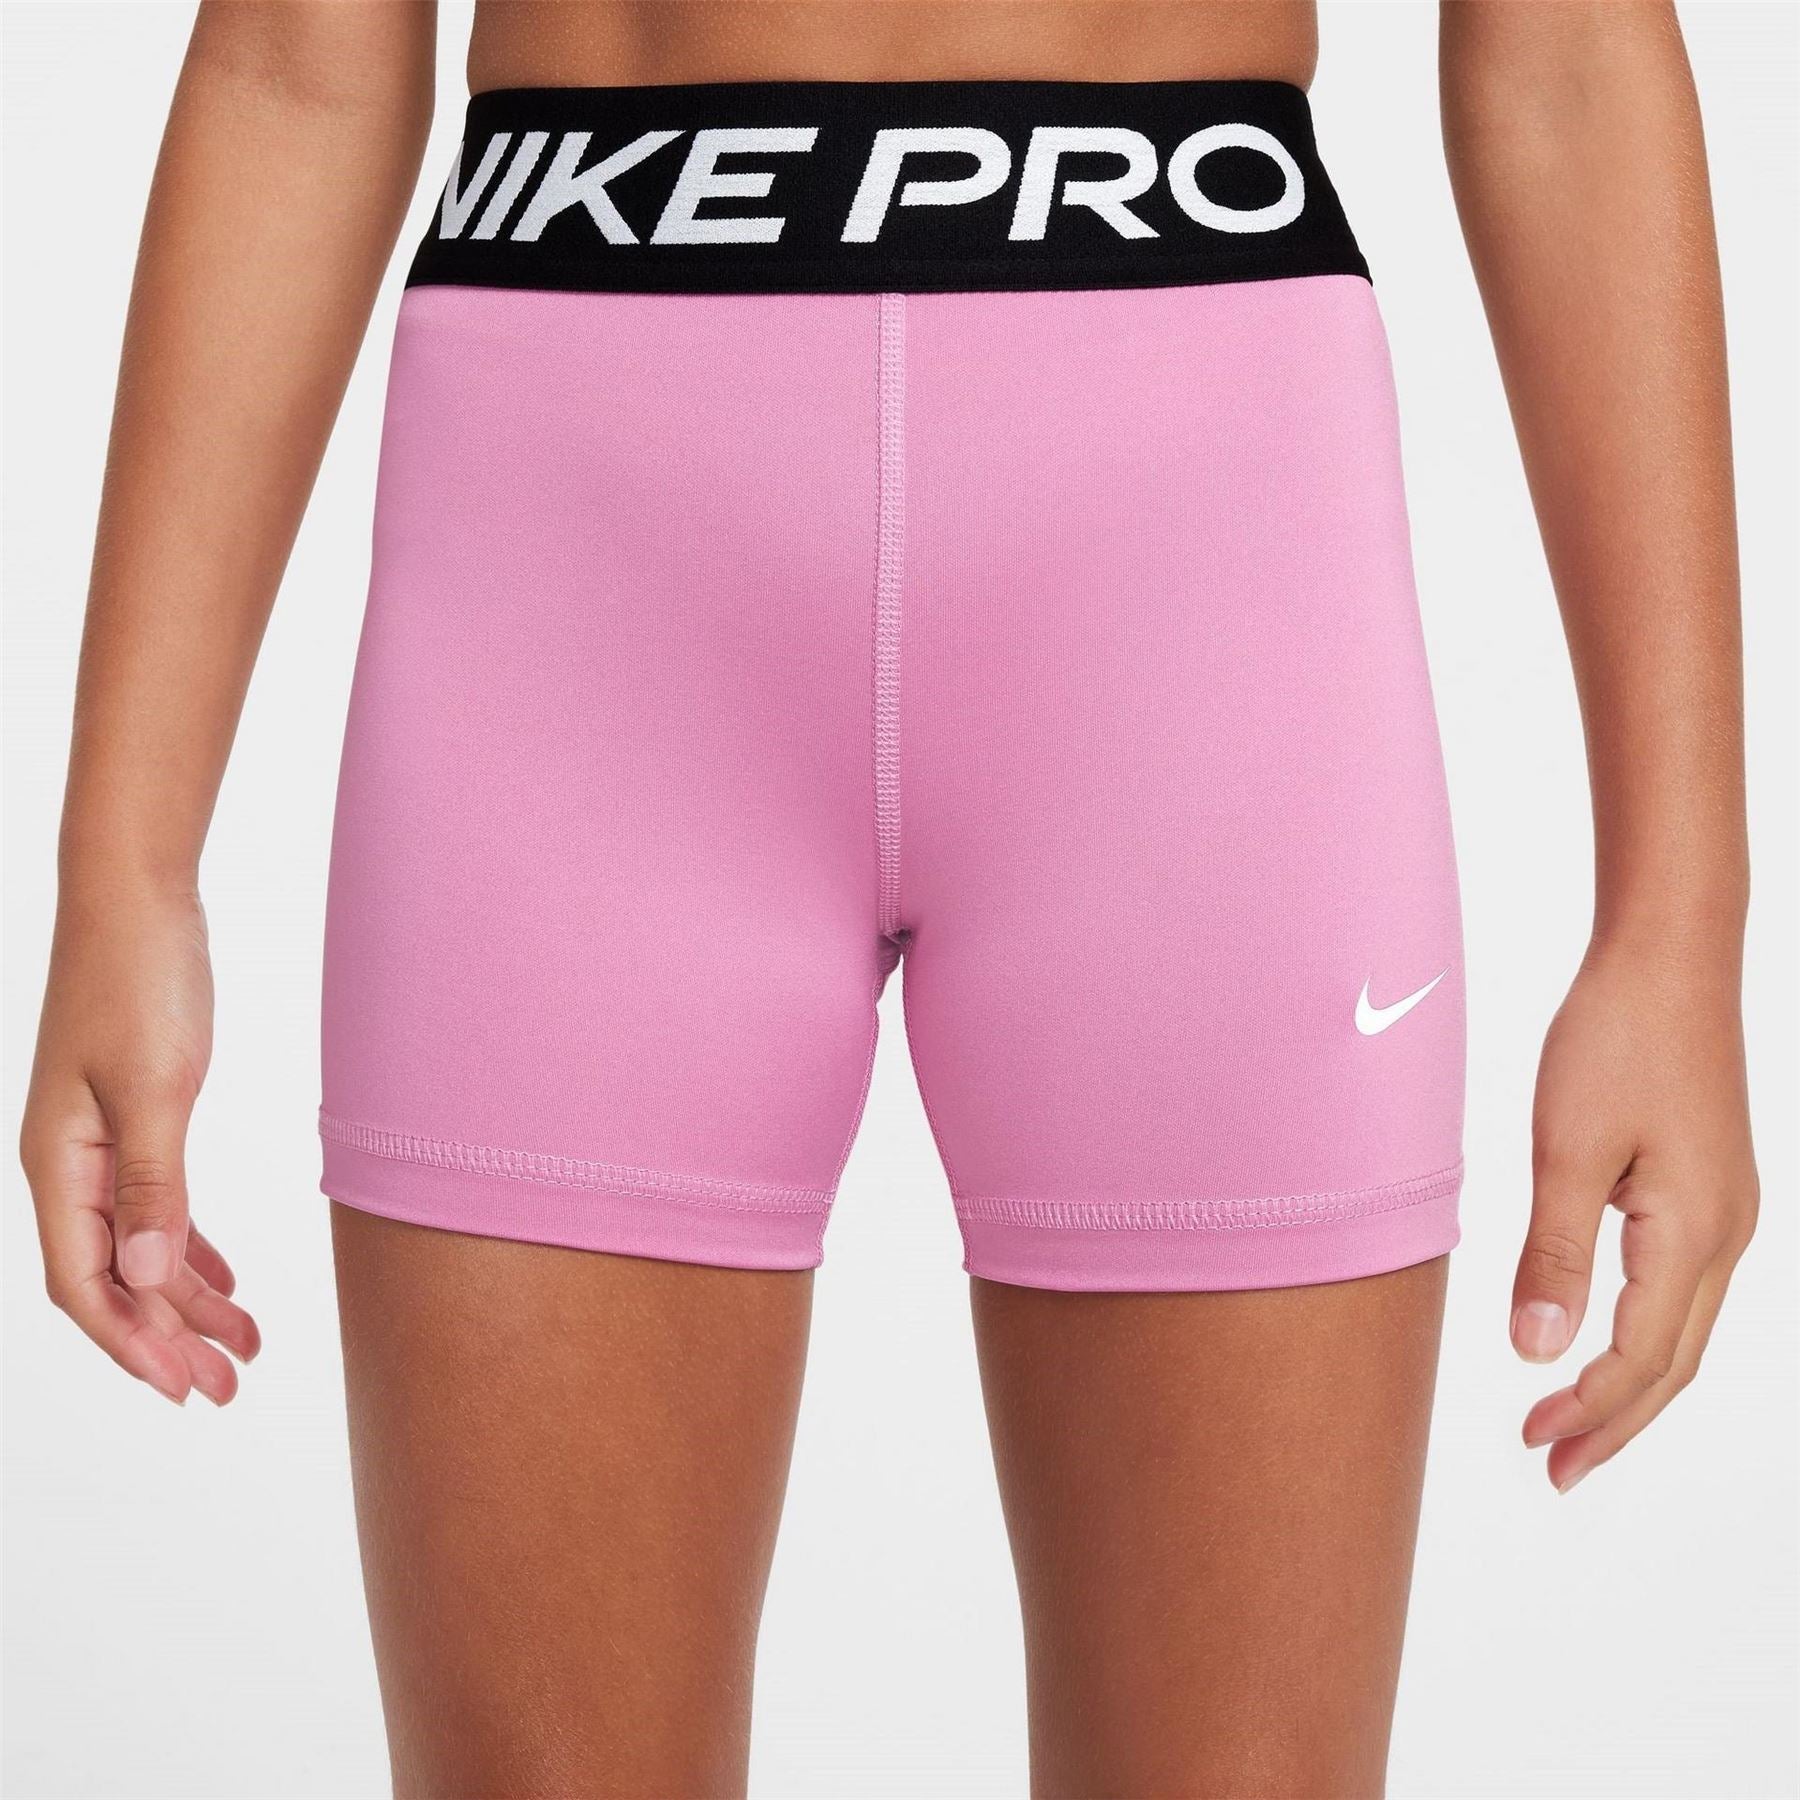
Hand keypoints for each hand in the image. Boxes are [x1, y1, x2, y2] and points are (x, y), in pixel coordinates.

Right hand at [20, 887, 258, 1404]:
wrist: (136, 899)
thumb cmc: (139, 980)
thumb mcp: (155, 1087)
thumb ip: (152, 1185)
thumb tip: (142, 1278)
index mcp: (59, 1166)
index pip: (86, 1286)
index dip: (133, 1344)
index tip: (184, 1391)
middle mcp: (70, 1166)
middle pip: (116, 1280)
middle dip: (171, 1338)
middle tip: (231, 1387)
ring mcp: (100, 1145)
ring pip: (141, 1247)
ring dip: (189, 1299)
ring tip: (246, 1346)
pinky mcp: (135, 1119)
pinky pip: (157, 1207)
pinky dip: (190, 1247)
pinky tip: (224, 1279)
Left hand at [1512, 939, 1756, 1489]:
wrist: (1669, 957)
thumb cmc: (1616, 1040)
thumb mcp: (1567, 1149)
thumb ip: (1553, 1254)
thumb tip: (1536, 1353)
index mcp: (1692, 1233)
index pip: (1642, 1355)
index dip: (1592, 1410)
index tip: (1539, 1447)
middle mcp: (1726, 1234)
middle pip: (1675, 1361)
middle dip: (1616, 1420)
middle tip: (1555, 1469)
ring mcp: (1726, 1210)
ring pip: (1683, 1327)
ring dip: (1629, 1381)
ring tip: (1571, 1420)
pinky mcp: (1710, 1185)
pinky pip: (1682, 1287)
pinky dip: (1643, 1330)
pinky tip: (1605, 1335)